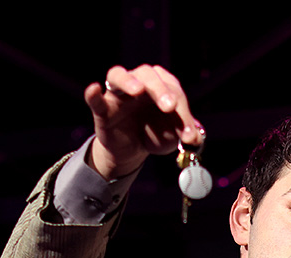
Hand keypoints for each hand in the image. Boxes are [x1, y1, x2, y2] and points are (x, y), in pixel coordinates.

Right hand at [84, 64, 202, 179]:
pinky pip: (95, 99)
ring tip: (138, 90)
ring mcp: (118, 94)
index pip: (172, 90)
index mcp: (160, 85)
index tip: (188, 136)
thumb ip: (185, 134)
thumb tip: (196, 138)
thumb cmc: (154, 134)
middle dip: (160, 90)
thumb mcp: (173, 136)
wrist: (131, 149)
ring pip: (119, 76)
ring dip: (129, 81)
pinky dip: (93, 93)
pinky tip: (94, 89)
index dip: (182, 113)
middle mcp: (139, 83)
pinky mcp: (103, 109)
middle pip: (148, 75)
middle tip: (169, 107)